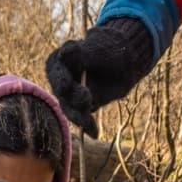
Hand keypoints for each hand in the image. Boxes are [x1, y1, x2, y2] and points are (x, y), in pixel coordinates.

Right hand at [46, 18, 153, 137]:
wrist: (126, 61)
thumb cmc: (110, 48)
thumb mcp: (97, 48)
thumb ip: (80, 53)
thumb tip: (63, 53)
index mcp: (60, 60)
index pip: (55, 72)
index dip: (60, 80)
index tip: (65, 86)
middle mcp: (62, 79)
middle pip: (63, 95)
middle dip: (73, 100)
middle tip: (87, 99)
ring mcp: (72, 96)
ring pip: (71, 110)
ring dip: (80, 117)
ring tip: (91, 124)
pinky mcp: (83, 108)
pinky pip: (83, 119)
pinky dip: (88, 127)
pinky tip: (94, 133)